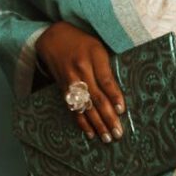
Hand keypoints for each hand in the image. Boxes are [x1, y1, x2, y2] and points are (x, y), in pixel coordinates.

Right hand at [35, 21, 125, 142]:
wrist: (53, 37)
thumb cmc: (83, 42)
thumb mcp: (99, 47)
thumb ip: (108, 67)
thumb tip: (119, 92)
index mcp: (93, 57)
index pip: (105, 80)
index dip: (114, 95)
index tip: (122, 110)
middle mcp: (80, 70)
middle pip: (96, 97)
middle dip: (108, 117)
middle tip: (118, 133)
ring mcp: (70, 81)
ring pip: (85, 106)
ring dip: (97, 124)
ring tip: (107, 137)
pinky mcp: (63, 88)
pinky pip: (73, 108)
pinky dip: (82, 122)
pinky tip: (90, 132)